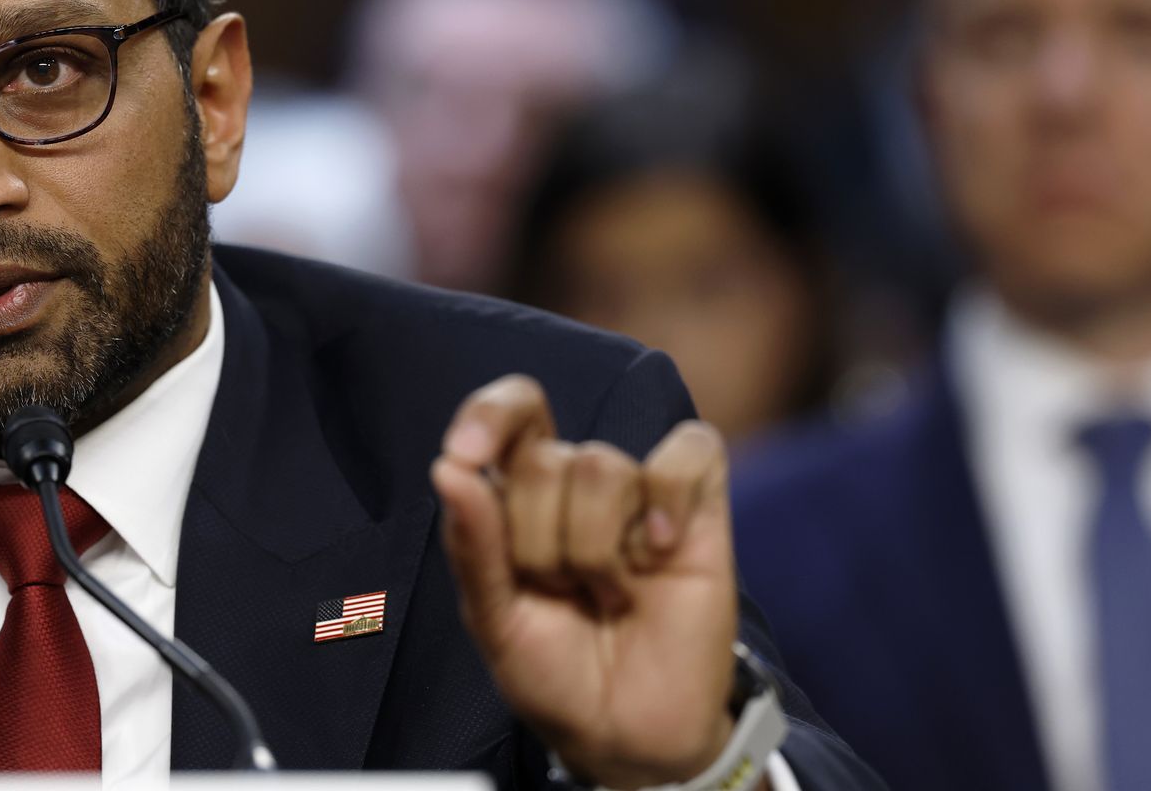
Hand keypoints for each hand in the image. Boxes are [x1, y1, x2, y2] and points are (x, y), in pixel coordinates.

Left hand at [429, 375, 738, 787]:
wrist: (625, 735)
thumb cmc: (555, 674)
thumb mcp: (494, 619)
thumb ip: (472, 544)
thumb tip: (449, 468)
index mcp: (521, 498)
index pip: (510, 414)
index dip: (488, 416)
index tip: (466, 456)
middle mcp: (578, 485)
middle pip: (545, 457)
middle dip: (538, 539)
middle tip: (561, 593)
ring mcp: (641, 493)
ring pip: (601, 465)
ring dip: (593, 547)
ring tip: (609, 595)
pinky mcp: (701, 508)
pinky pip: (690, 454)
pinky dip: (667, 501)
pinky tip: (659, 549)